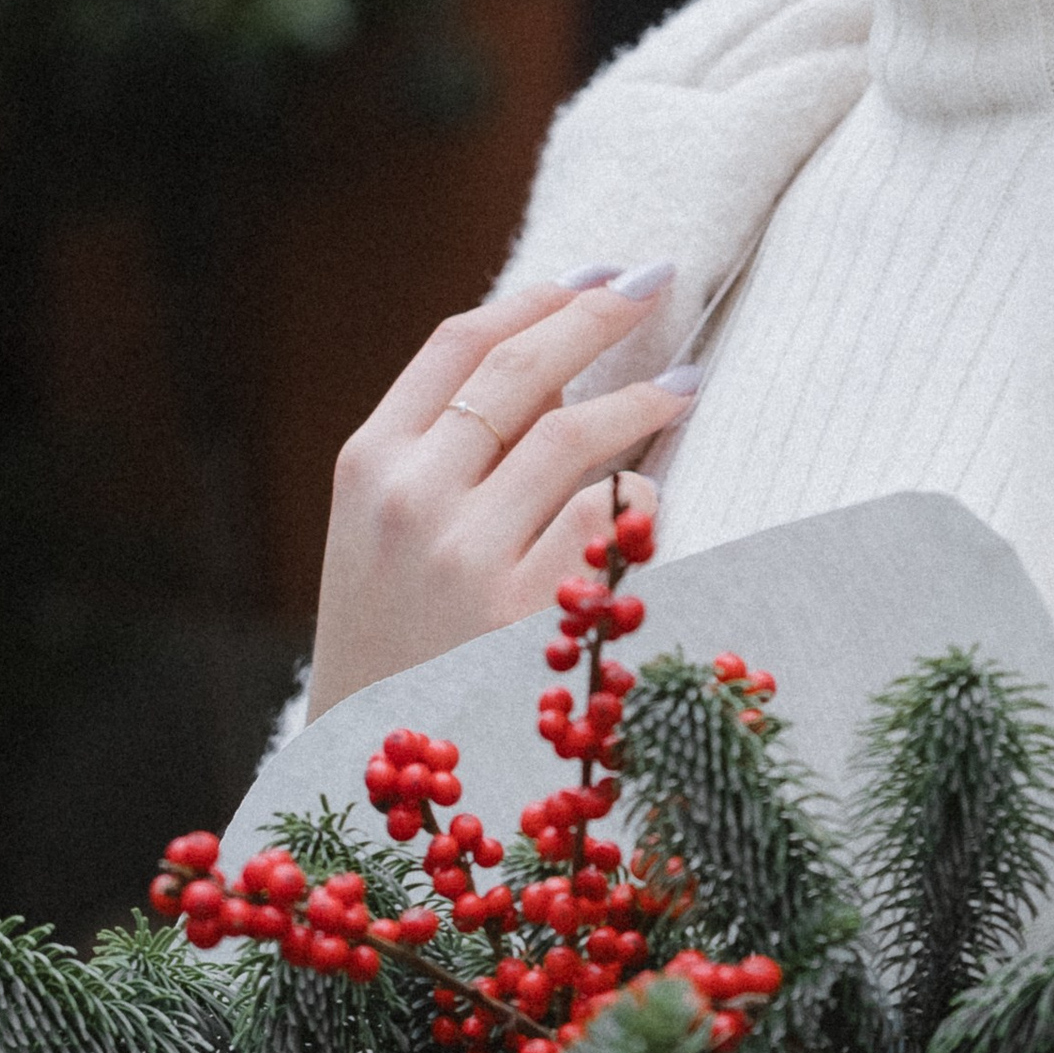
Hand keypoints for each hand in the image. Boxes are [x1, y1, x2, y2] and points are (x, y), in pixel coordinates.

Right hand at [306, 266, 695, 718]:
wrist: (366, 779)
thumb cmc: (389, 647)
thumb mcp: (378, 536)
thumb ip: (447, 452)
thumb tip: (555, 367)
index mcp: (366, 466)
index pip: (459, 344)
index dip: (537, 297)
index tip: (594, 273)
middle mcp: (411, 500)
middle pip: (525, 369)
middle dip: (602, 313)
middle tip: (659, 285)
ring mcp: (470, 558)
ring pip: (578, 436)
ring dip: (644, 401)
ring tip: (687, 384)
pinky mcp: (531, 618)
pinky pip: (615, 523)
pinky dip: (640, 503)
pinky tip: (649, 505)